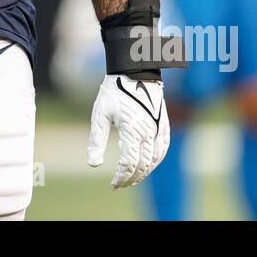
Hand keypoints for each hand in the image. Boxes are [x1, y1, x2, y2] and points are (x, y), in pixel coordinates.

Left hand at [88, 73, 169, 187]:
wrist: (134, 71)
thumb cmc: (114, 92)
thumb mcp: (100, 114)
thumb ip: (97, 140)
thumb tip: (93, 164)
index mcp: (132, 130)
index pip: (129, 164)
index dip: (121, 178)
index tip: (113, 184)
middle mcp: (149, 132)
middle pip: (143, 165)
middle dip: (132, 178)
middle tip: (120, 185)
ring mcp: (158, 128)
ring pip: (155, 159)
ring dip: (145, 172)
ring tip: (133, 178)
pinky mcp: (163, 124)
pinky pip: (163, 148)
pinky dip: (156, 161)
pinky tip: (148, 164)